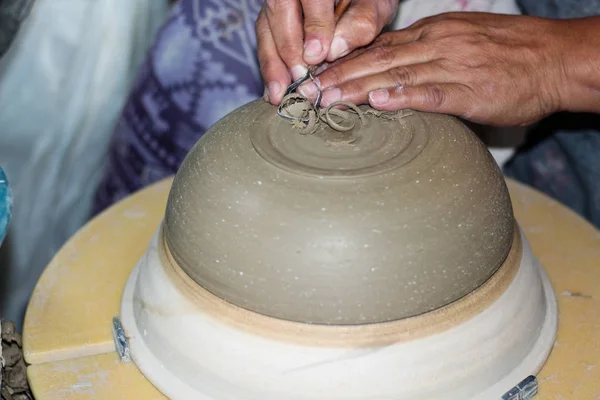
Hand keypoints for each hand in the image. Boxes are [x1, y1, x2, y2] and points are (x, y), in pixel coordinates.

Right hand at [256, 0, 398, 104]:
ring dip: (272, 64)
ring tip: (279, 94)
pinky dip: (269, 69)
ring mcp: (276, 4)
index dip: (314, 26)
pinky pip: (264, 43)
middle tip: (300, 78)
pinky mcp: (270, 21)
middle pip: (279, 12)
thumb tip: (334, 49)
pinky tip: (274, 92)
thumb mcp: (375, 5)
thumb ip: (361, 21)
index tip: (318, 56)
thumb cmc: (366, 3)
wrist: (356, 3)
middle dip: (288, 49)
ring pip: (266, 29)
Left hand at [299, 13, 597, 126]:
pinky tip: (377, 103)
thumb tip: (394, 75)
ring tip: (327, 101)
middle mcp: (436, 44)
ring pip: (394, 75)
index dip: (344, 62)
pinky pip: (430, 93)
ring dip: (357, 88)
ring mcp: (452, 65)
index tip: (318, 76)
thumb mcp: (463, 41)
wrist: (557, 59)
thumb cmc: (511, 54)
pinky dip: (402, 97)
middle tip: (308, 93)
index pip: (378, 47)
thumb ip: (427, 55)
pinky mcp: (469, 90)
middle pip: (376, 59)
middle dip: (338, 76)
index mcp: (433, 32)